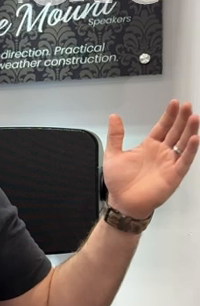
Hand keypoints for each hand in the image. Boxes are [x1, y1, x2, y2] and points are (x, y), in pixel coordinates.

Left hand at [104, 100, 198, 218]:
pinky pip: (185, 161)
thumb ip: (116, 136)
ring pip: (183, 143)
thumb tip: (114, 117)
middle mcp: (162, 152)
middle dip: (182, 118)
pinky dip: (190, 150)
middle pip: (176, 132)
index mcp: (149, 146)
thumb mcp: (113, 154)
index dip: (169, 115)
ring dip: (190, 131)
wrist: (123, 202)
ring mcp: (170, 163)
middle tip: (188, 105)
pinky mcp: (174, 174)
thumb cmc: (119, 182)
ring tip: (194, 118)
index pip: (163, 127)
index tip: (175, 103)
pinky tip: (194, 138)